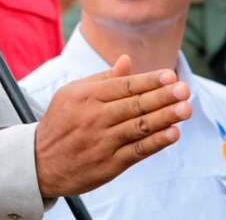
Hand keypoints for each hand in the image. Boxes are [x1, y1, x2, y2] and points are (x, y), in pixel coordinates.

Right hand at [35, 55, 191, 196]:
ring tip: (185, 109)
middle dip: (163, 97)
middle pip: (135, 105)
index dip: (149, 81)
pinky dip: (156, 143)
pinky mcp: (109, 164)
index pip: (124, 86)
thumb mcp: (72, 94)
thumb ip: (102, 79)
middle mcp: (94, 117)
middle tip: (185, 90)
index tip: (170, 76)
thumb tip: (127, 60)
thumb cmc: (61, 122)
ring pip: (139, 127)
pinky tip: (173, 133)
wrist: (40, 161)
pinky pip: (137, 151)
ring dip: (165, 118)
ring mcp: (102, 141)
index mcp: (86, 96)